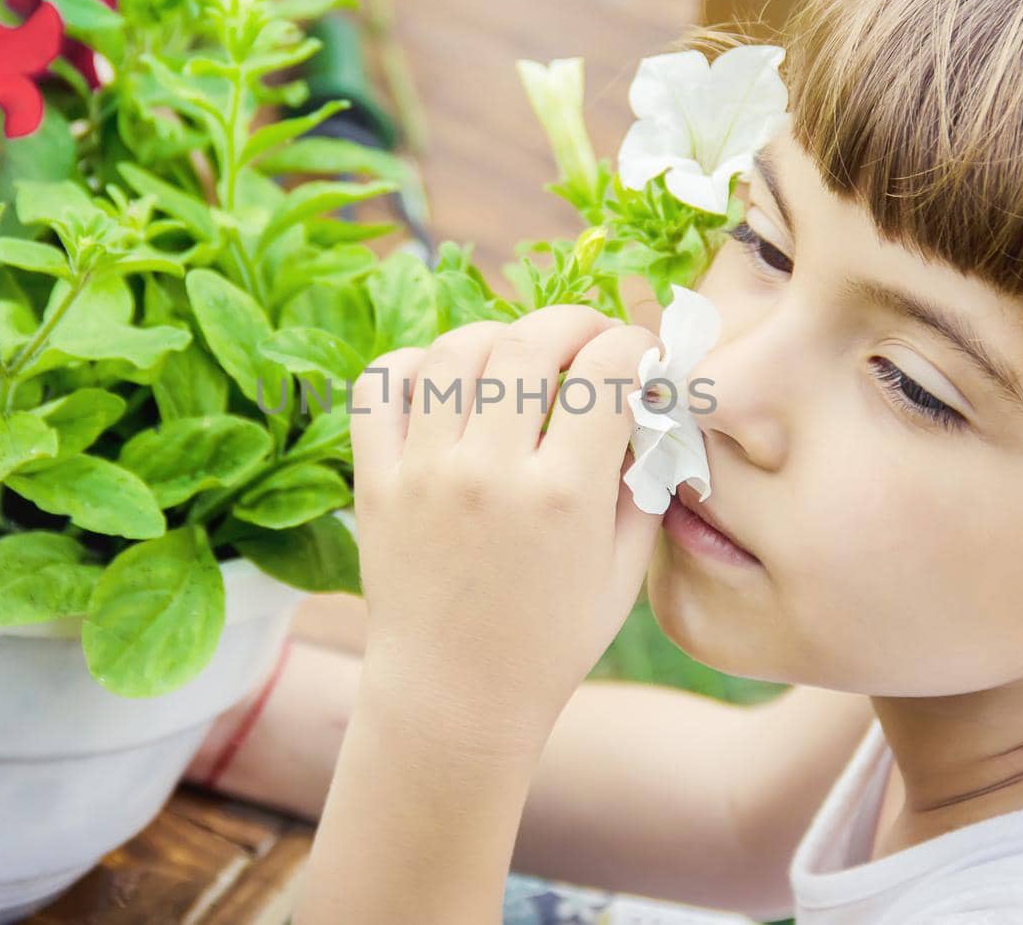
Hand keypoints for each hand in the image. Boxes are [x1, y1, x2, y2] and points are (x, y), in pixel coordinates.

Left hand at [349, 305, 664, 746]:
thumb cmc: (549, 642)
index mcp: (562, 497)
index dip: (633, 344)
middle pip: (529, 341)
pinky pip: (380, 385)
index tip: (638, 355)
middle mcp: (489, 474)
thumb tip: (646, 404)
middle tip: (588, 340)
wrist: (454, 700)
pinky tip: (446, 382)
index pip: (606, 369)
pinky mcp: (375, 482)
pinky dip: (413, 364)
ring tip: (519, 361)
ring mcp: (423, 473)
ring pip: (455, 349)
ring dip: (498, 336)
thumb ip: (640, 480)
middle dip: (573, 322)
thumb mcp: (622, 570)